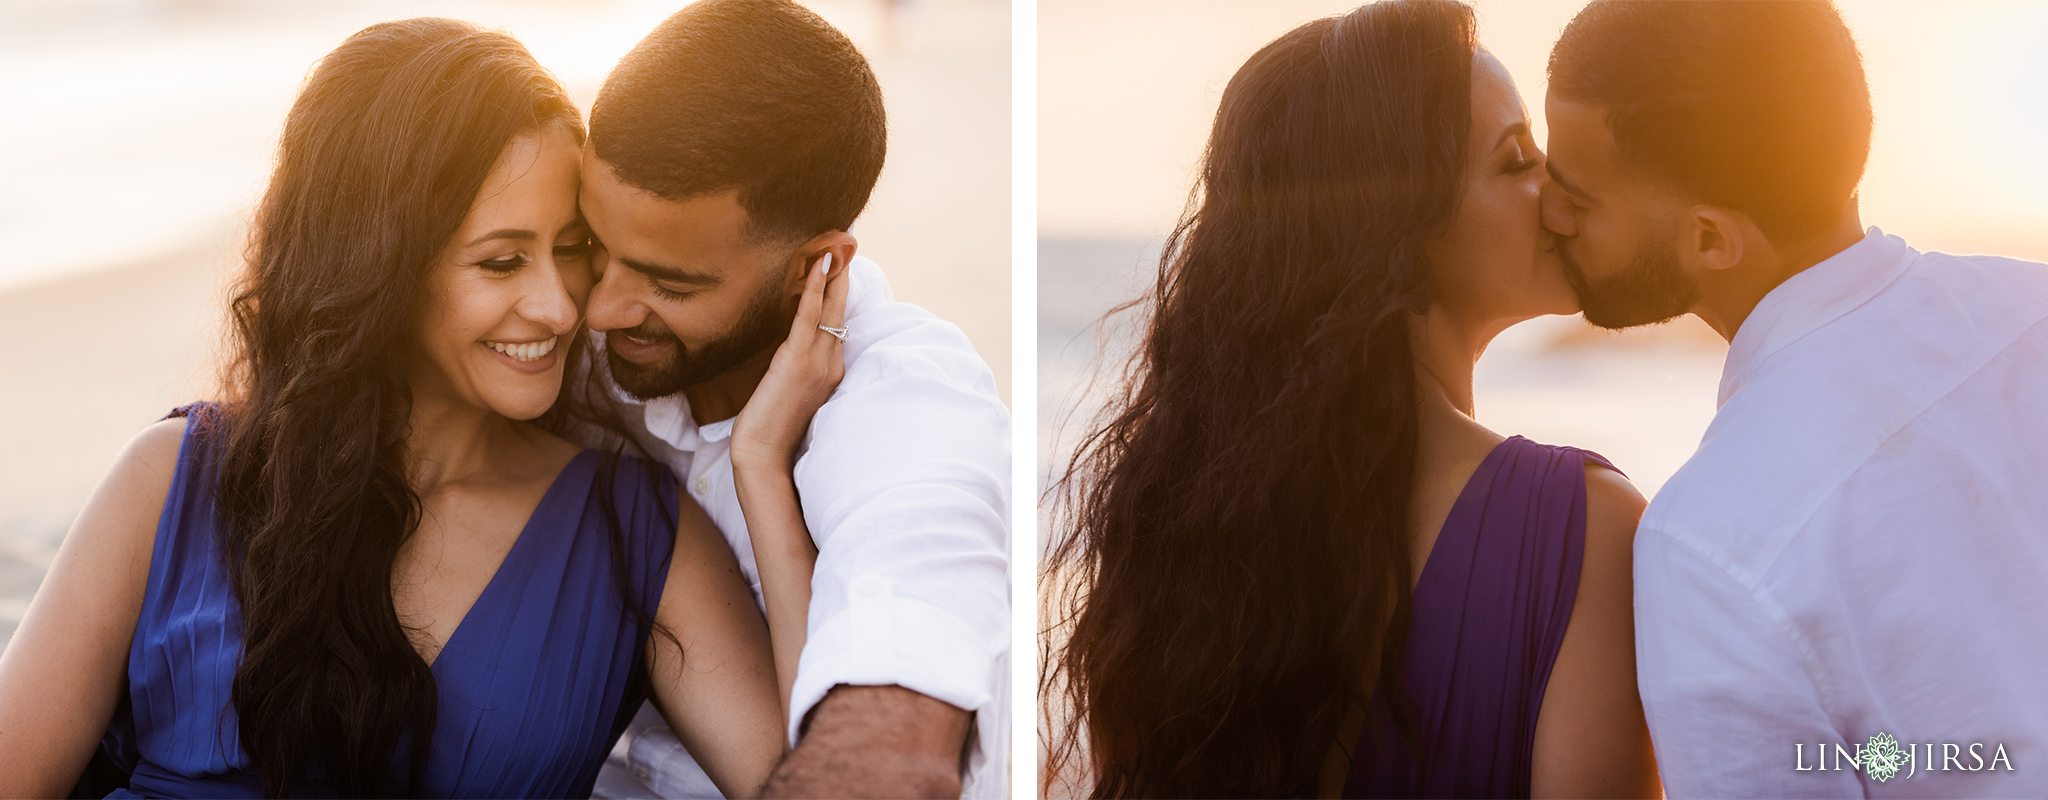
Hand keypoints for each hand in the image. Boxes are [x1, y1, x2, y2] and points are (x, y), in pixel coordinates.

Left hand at [733, 252, 849, 472]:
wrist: (764, 456)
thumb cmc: (771, 431)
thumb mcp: (790, 395)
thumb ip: (797, 371)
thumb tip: (790, 352)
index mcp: (830, 372)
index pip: (837, 326)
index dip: (840, 296)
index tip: (841, 269)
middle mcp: (830, 363)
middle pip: (841, 312)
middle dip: (845, 278)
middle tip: (848, 246)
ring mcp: (817, 361)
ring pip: (831, 309)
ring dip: (834, 274)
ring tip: (838, 246)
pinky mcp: (797, 359)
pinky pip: (809, 316)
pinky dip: (816, 288)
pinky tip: (819, 265)